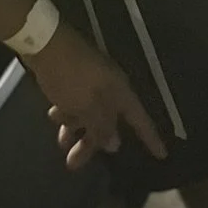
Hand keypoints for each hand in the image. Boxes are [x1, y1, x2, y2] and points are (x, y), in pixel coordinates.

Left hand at [25, 24, 166, 170]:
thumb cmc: (71, 77)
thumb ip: (102, 127)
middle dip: (92, 143)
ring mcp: (92, 81)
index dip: (150, 138)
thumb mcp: (87, 107)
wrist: (45, 42)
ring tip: (60, 141)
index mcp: (120, 92)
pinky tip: (53, 115)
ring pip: (88, 113)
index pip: (140, 120)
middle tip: (72, 164)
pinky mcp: (74, 77)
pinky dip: (67, 112)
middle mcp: (110, 87)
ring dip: (75, 128)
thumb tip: (115, 144)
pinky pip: (76, 102)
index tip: (162, 155)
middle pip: (108, 122)